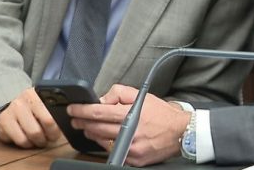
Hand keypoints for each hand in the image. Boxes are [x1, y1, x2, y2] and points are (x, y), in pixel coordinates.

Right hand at [0, 87, 61, 148]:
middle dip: (48, 137)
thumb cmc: (32, 108)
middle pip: (42, 125)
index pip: (51, 115)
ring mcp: (13, 109)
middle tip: (49, 138)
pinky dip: (26, 144)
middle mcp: (25, 99)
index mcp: (39, 93)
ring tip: (39, 140)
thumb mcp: (44, 104)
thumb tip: (66, 122)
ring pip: (31, 134)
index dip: (56, 128)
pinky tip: (28, 139)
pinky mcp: (3, 120)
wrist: (10, 108)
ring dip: (37, 142)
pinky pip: (19, 140)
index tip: (57, 132)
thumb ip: (54, 110)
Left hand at [68, 84, 189, 166]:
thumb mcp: (142, 95)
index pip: (98, 111)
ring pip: (102, 141)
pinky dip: (107, 144)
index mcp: (131, 114)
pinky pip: (113, 152)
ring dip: (92, 133)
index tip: (73, 109)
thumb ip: (120, 93)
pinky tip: (106, 137)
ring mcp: (130, 148)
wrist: (181, 132)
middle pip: (96, 128)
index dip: (82, 110)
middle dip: (82, 122)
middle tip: (75, 118)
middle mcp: (129, 132)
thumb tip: (102, 99)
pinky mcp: (133, 160)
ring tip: (89, 126)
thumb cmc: (161, 114)